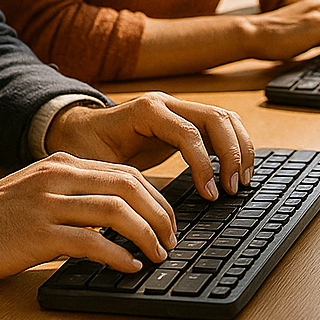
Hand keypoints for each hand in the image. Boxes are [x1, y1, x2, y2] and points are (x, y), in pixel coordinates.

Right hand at [0, 152, 176, 280]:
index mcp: (61, 163)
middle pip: (128, 185)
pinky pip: (90, 241)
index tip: (166, 221)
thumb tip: (115, 216)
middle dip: (159, 214)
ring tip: (157, 255)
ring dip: (146, 235)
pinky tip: (127, 267)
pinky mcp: (37, 233)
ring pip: (115, 210)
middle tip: (170, 240)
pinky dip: (117, 255)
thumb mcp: (37, 191)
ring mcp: (47, 203)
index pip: (124, 171)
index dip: (154, 197)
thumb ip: (73, 195)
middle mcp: (57, 176)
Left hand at [44, 92, 254, 200]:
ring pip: (224, 117)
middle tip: (232, 189)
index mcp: (145, 111)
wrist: (78, 130)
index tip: (210, 194)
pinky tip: (236, 169)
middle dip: (231, 154)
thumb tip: (135, 215)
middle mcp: (166, 104)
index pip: (188, 133)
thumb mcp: (94, 165)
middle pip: (215, 118)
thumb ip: (115, 182)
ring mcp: (178, 108)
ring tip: (240, 181)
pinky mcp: (184, 119)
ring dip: (239, 148)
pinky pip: (220, 124)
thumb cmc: (84, 148)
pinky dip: (234, 144)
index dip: (204, 165)